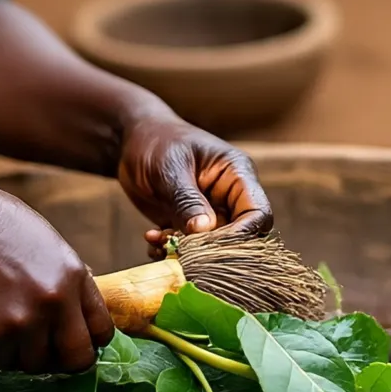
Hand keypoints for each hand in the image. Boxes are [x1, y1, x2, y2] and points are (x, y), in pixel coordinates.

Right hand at [0, 181, 114, 373]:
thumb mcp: (43, 242)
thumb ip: (62, 278)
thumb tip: (73, 308)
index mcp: (73, 276)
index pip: (101, 330)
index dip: (88, 341)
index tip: (72, 342)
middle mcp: (55, 303)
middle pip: (76, 359)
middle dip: (61, 360)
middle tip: (41, 351)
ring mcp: (23, 323)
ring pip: (32, 364)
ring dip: (18, 353)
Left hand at [115, 115, 272, 256]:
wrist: (133, 140)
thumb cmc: (156, 141)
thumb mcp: (170, 168)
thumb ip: (187, 200)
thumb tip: (203, 231)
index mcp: (237, 174)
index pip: (257, 213)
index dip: (241, 235)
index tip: (211, 246)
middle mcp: (229, 196)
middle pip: (238, 236)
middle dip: (210, 248)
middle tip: (179, 248)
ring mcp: (210, 212)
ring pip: (212, 247)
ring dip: (186, 251)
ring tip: (159, 239)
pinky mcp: (189, 224)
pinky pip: (190, 248)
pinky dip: (171, 251)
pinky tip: (152, 239)